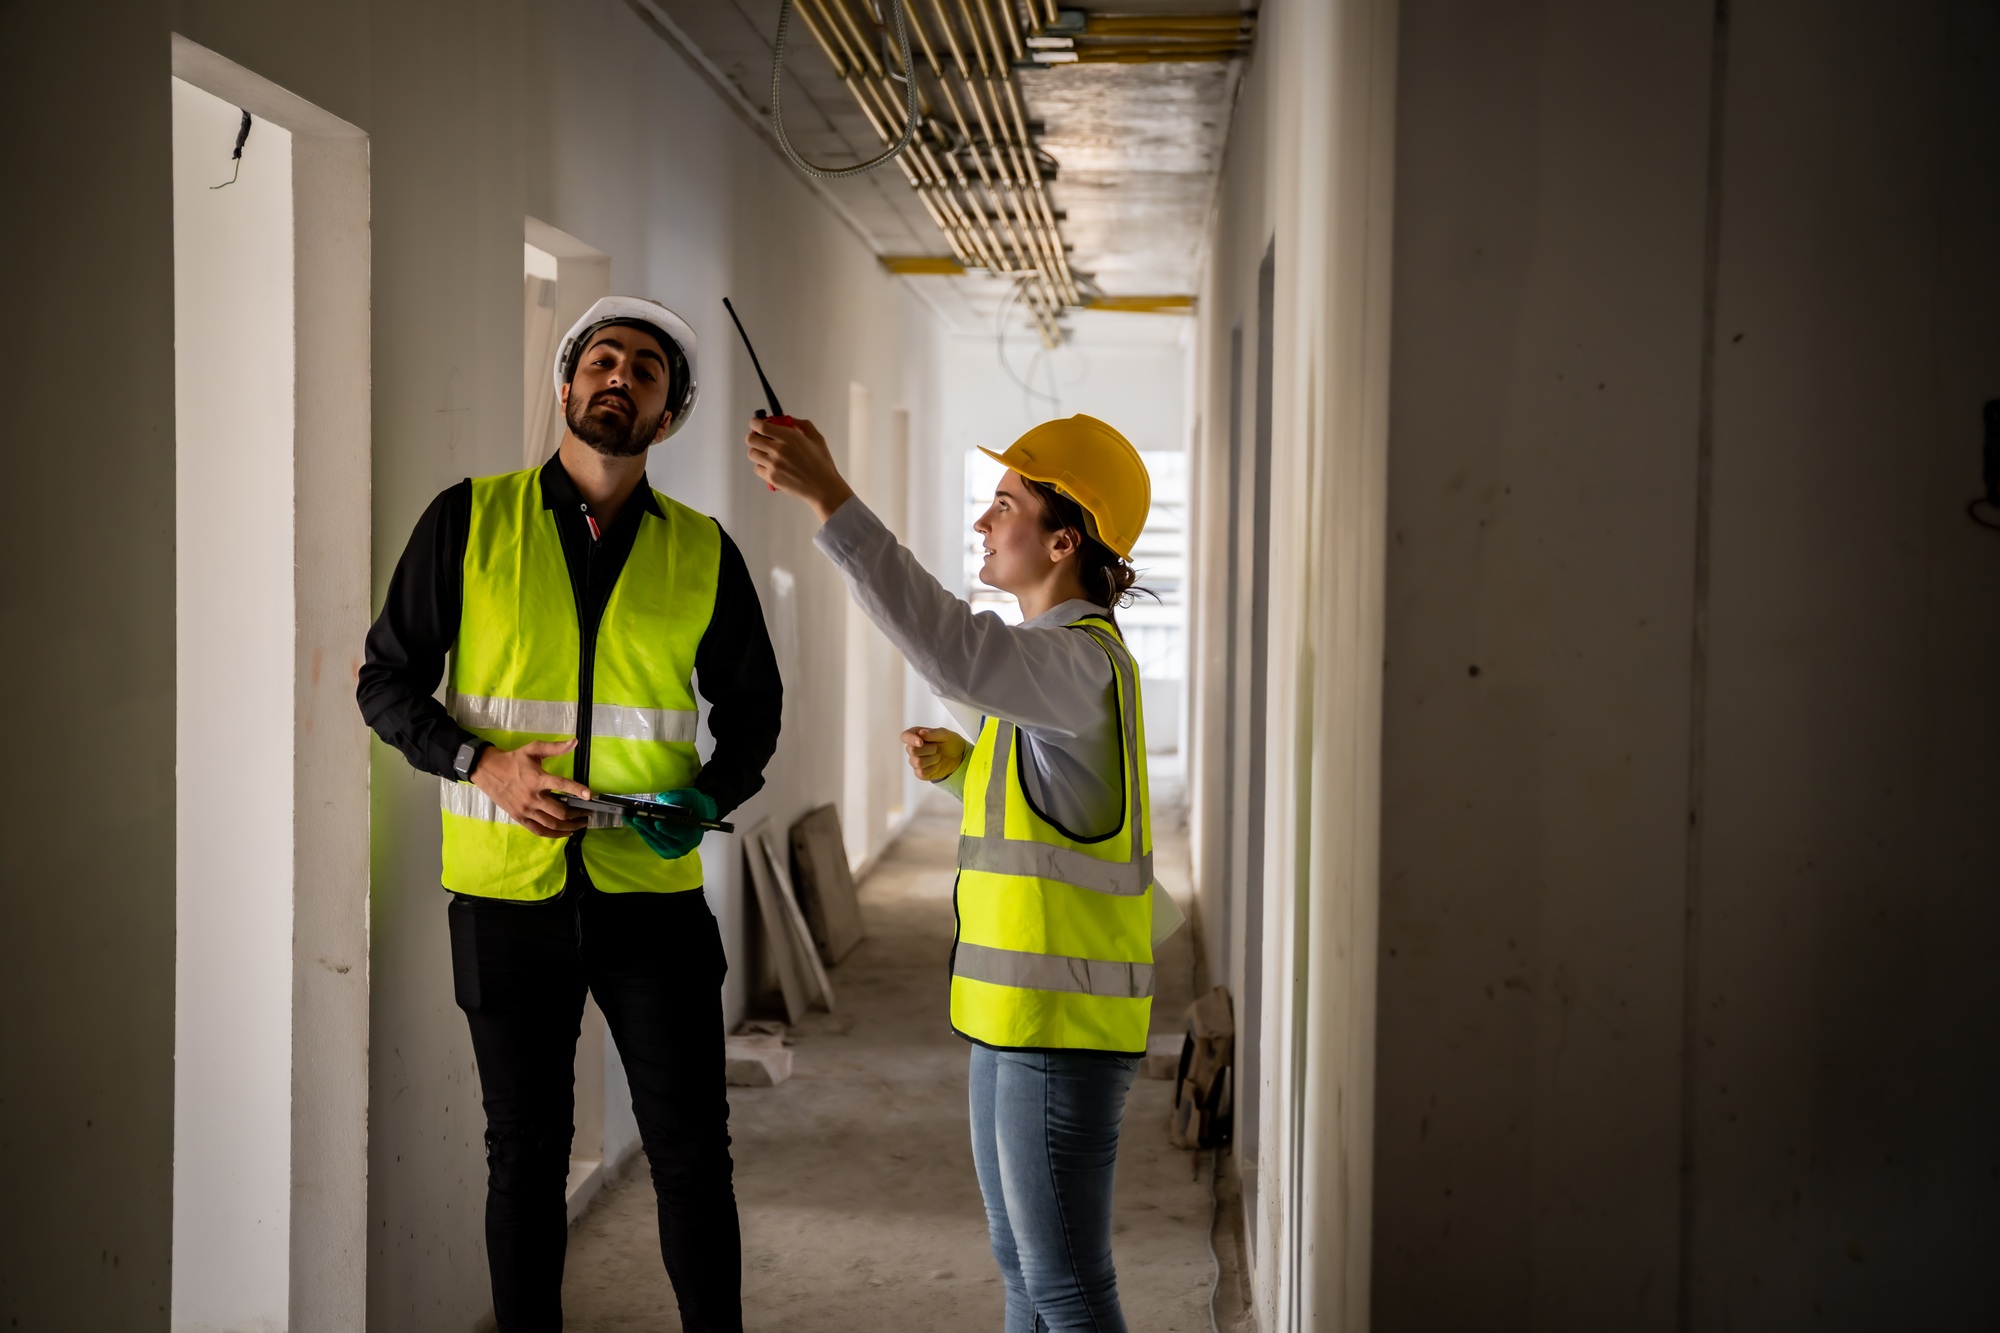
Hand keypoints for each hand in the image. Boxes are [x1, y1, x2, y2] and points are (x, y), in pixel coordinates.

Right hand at [469, 738, 590, 837]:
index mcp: (537, 779)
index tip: (590, 796)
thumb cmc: (512, 760)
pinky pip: (539, 831)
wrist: (487, 770)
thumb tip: (575, 742)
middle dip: (578, 814)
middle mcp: (532, 797)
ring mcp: (525, 810)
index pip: (562, 786)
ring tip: (581, 824)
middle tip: (588, 812)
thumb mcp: (533, 749)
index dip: (577, 791)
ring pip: (552, 824)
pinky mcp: (519, 818)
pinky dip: (554, 834)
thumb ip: (555, 747)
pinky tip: (565, 832)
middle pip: (560, 812)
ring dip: (570, 826)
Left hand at [628, 787, 718, 860]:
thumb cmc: (695, 806)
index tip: (657, 823)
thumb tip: (661, 800)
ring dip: (640, 829)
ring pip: (653, 840)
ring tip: (628, 818)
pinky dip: (642, 831)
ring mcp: (671, 851)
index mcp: (693, 836)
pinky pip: (650, 841)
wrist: (697, 815)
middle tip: (635, 817)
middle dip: (647, 827)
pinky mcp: (663, 850)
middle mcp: (682, 847)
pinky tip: (633, 822)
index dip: (668, 829)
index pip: (679, 834)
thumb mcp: (690, 796)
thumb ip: (678, 797)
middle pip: (662, 837)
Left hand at [745, 415, 853, 522]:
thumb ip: (803, 425)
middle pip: (751, 439)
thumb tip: (790, 420)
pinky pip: (757, 468)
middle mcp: (779, 449)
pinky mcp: (772, 477)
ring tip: (767, 453)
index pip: (761, 426)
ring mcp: (773, 464)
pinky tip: (772, 466)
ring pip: (752, 453)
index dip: (755, 422)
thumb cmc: (822, 464)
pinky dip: (762, 466)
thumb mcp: (817, 439)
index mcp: (789, 437)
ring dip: (757, 451)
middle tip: (760, 438)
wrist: (823, 488)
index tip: (756, 423)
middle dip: (754, 436)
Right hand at [901, 726, 966, 781]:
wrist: (958, 757)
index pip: (905, 736)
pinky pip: (921, 773)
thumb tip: (921, 732)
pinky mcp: (920, 773)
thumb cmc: (950, 743)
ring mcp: (915, 761)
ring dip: (932, 759)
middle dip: (929, 749)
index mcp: (916, 735)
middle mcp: (913, 748)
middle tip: (937, 748)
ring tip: (938, 756)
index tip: (921, 742)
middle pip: (912, 750)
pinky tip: (936, 765)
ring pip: (918, 762)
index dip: (910, 739)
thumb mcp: (945, 734)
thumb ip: (933, 733)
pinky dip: (932, 768)